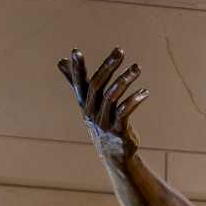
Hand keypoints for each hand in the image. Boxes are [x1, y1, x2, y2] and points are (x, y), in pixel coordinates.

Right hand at [58, 47, 147, 163]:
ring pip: (112, 97)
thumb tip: (61, 61)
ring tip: (137, 68)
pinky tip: (144, 91)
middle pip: (97, 85)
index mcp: (84, 103)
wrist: (113, 155)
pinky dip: (134, 100)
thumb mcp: (88, 102)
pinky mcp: (118, 131)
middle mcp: (91, 111)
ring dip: (125, 80)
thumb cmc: (100, 123)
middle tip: (119, 50)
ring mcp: (104, 122)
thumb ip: (76, 81)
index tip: (75, 51)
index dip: (77, 68)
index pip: (79, 82)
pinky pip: (124, 112)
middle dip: (108, 66)